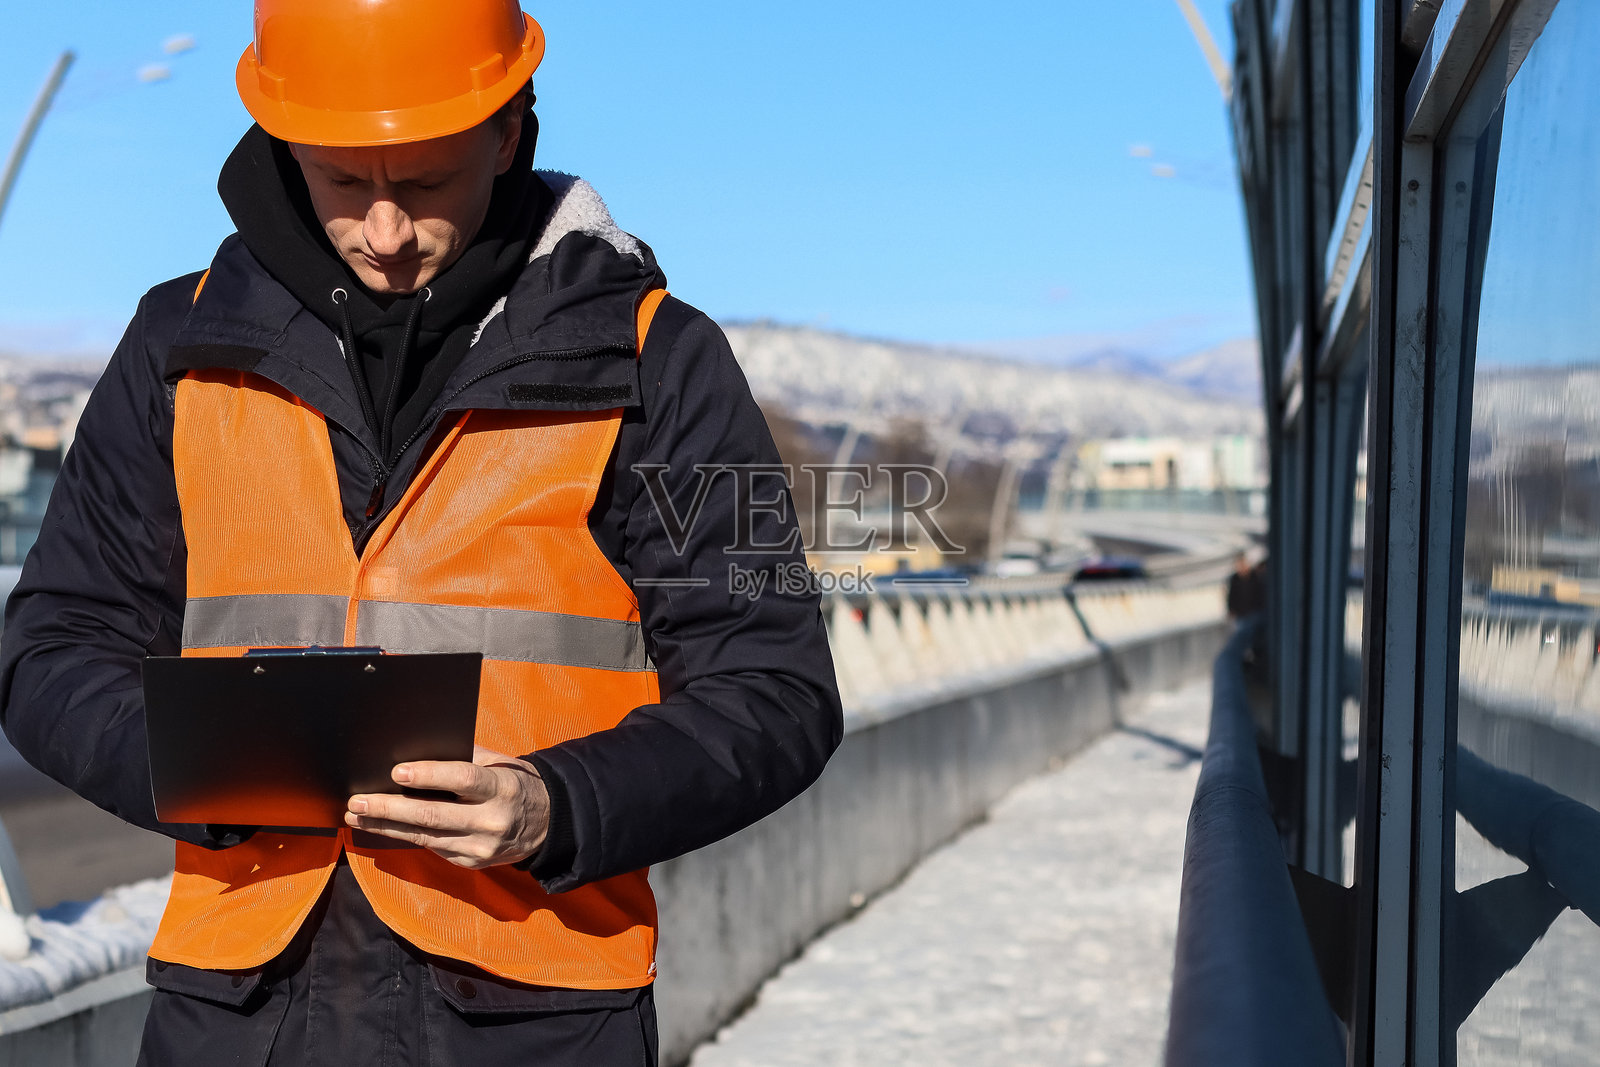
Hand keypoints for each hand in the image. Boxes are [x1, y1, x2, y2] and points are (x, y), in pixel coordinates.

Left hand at [345, 746, 549, 868]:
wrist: (546, 823)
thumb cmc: (515, 784)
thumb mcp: (501, 763)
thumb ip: (465, 758)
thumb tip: (417, 752)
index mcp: (501, 787)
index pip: (462, 779)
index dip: (428, 775)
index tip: (396, 772)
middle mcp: (492, 820)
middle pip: (433, 815)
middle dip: (389, 808)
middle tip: (358, 802)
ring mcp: (481, 847)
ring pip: (425, 837)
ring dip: (386, 827)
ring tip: (357, 816)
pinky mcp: (471, 863)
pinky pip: (432, 848)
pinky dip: (404, 837)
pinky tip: (382, 828)